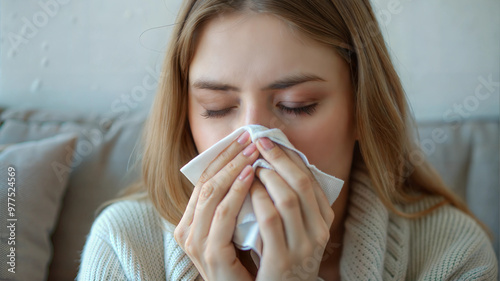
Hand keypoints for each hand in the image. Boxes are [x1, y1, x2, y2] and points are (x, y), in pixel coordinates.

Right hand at [174, 131, 259, 280]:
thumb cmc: (243, 263)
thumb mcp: (234, 229)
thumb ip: (233, 205)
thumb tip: (249, 167)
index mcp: (190, 222)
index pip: (203, 180)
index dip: (222, 156)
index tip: (242, 138)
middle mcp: (186, 230)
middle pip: (206, 181)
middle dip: (229, 157)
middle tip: (250, 138)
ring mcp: (195, 242)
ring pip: (212, 193)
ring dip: (234, 167)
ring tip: (253, 151)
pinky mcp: (210, 252)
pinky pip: (223, 213)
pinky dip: (237, 191)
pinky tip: (251, 175)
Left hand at [251, 137, 334, 280]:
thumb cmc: (282, 258)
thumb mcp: (294, 230)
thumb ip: (289, 204)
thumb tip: (273, 165)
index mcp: (323, 221)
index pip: (311, 180)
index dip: (292, 157)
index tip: (273, 140)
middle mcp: (319, 232)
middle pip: (302, 183)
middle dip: (280, 158)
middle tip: (260, 141)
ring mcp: (303, 247)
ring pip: (288, 198)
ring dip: (268, 175)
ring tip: (252, 163)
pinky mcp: (282, 259)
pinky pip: (269, 220)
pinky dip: (258, 199)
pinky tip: (247, 188)